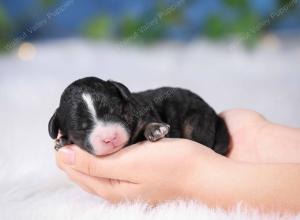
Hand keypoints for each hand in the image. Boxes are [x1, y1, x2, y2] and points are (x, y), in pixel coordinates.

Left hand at [55, 138, 226, 203]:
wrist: (207, 173)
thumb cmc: (173, 166)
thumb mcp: (130, 163)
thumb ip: (95, 163)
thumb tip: (63, 156)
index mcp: (110, 188)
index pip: (73, 168)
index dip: (65, 146)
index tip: (66, 125)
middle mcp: (116, 188)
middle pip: (82, 169)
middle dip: (74, 148)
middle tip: (74, 124)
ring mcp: (128, 182)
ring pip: (97, 165)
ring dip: (88, 148)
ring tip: (88, 129)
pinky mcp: (138, 173)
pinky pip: (112, 162)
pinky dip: (104, 149)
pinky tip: (109, 139)